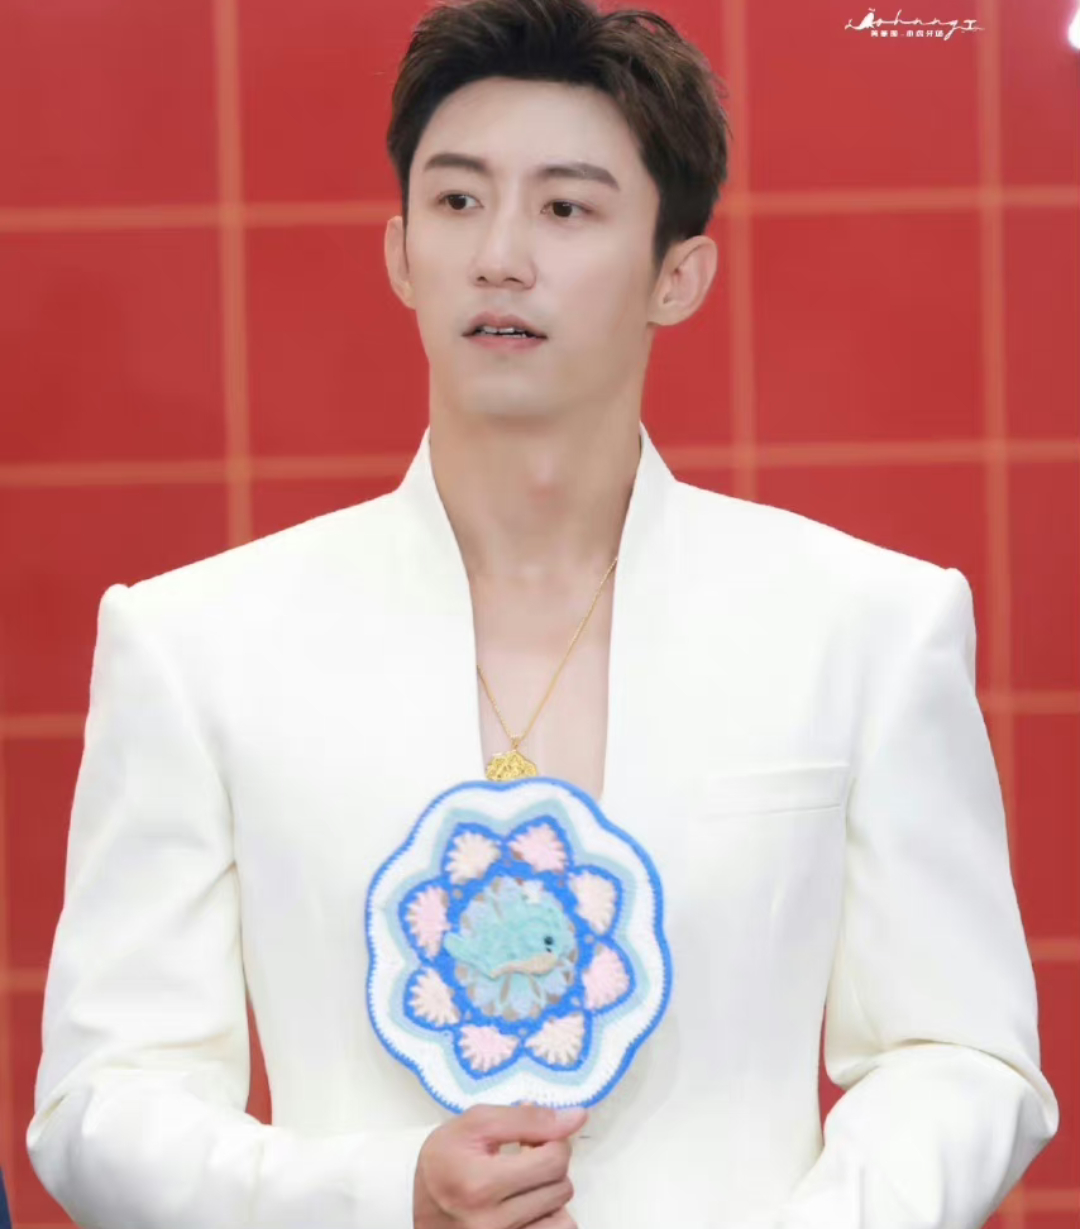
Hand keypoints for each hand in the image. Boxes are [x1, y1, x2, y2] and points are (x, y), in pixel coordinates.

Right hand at [414, 1103, 587, 1228]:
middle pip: (561, 1186)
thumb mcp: (475, 1124)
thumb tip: (577, 1117)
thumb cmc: (444, 1159)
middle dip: (550, 1163)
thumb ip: (528, 1118)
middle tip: (524, 1156)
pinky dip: (548, 1217)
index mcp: (480, 1185)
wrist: (415, 1204)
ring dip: (549, 1192)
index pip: (553, 1159)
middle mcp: (492, 1224)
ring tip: (523, 1181)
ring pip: (563, 1214)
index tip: (532, 1136)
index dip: (551, 1138)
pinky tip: (526, 1204)